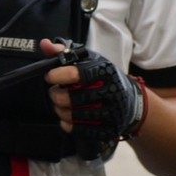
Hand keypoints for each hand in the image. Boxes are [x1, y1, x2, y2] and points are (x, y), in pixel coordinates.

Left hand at [42, 40, 147, 157]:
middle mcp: (111, 92)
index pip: (77, 74)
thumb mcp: (87, 59)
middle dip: (56, 95)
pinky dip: (68, 126)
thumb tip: (44, 44)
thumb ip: (63, 51)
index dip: (58, 76)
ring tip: (59, 105)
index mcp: (105, 72)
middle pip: (72, 98)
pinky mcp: (110, 129)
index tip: (49, 77)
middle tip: (54, 92)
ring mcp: (112, 113)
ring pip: (75, 116)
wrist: (130, 101)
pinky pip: (83, 131)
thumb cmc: (102, 76)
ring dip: (60, 110)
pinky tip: (65, 119)